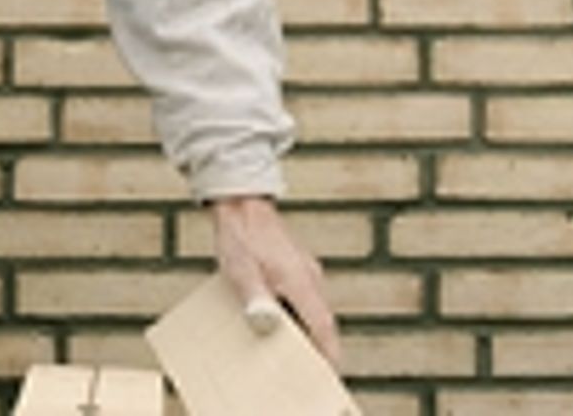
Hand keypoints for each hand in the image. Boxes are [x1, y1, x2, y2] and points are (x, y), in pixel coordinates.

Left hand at [209, 194, 340, 368]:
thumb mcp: (241, 270)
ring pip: (313, 306)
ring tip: (292, 345)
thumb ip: (255, 296)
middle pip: (321, 318)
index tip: (331, 368)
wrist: (242, 204)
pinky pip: (304, 296)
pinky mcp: (297, 266)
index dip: (328, 348)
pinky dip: (298, 311)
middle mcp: (309, 275)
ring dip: (306, 326)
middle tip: (309, 364)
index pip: (322, 322)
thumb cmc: (241, 236)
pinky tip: (278, 316)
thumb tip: (264, 322)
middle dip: (317, 342)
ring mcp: (306, 269)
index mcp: (299, 279)